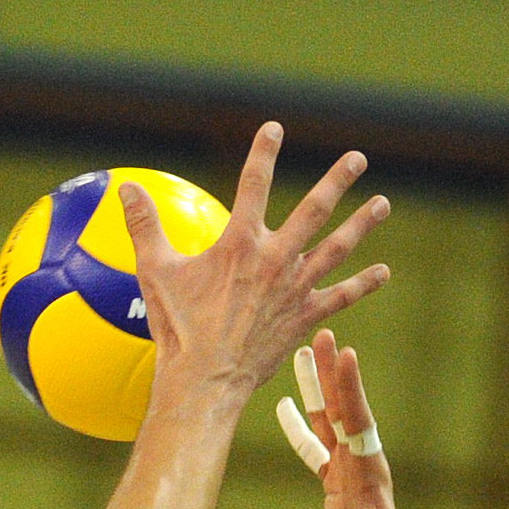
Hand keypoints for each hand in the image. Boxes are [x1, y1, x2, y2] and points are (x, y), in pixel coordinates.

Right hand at [120, 125, 387, 413]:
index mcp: (240, 243)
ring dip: (362, 223)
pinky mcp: (304, 316)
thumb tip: (125, 188)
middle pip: (314, 209)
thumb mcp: (155, 272)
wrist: (205, 380)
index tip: (275, 128)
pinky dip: (363, 284)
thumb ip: (144, 226)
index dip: (264, 152)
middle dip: (337, 180)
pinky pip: (340, 296)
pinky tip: (382, 272)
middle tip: (358, 158)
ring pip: (337, 247)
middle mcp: (275, 259)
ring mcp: (294, 288)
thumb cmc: (178, 328)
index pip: (254, 184)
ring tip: (381, 204)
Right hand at [292, 330, 417, 508]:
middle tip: (323, 335)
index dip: (351, 389)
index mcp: (371, 473)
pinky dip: (303, 424)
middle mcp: (363, 464)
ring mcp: (349, 471)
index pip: (359, 422)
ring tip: (304, 353)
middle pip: (345, 410)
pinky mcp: (336, 482)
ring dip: (318, 388)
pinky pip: (316, 446)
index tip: (346, 354)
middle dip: (335, 373)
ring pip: (330, 420)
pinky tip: (285, 404)